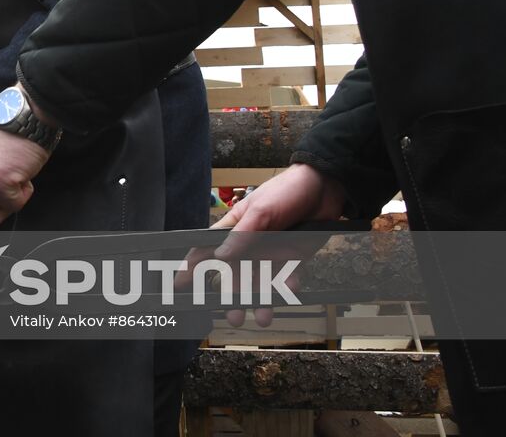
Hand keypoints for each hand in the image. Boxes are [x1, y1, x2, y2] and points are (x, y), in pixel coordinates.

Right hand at [180, 163, 347, 325]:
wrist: (325, 188)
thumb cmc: (286, 191)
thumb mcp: (260, 210)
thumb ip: (242, 234)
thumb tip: (220, 255)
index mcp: (234, 228)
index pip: (206, 249)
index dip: (192, 266)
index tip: (180, 284)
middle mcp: (250, 244)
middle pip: (235, 274)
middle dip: (232, 296)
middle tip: (233, 315)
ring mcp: (272, 253)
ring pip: (261, 282)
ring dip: (261, 300)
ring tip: (263, 317)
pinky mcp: (293, 258)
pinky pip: (288, 278)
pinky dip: (288, 287)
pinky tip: (291, 289)